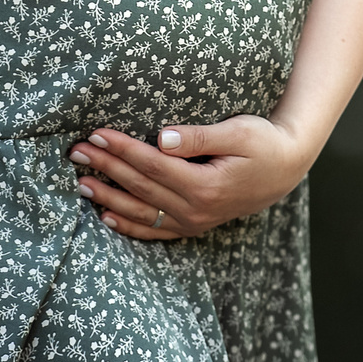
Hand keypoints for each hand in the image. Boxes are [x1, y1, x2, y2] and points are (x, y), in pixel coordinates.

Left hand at [68, 115, 311, 239]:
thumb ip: (198, 137)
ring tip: (80, 183)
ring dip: (108, 197)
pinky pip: (155, 230)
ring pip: (142, 212)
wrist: (287, 169)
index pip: (152, 165)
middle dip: (107, 168)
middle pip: (141, 187)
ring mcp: (195, 221)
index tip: (97, 134)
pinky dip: (129, 225)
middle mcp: (196, 209)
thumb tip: (161, 137)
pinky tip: (106, 217)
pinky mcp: (194, 225)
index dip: (122, 149)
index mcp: (205, 185)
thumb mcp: (237, 131)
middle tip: (76, 151)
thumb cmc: (263, 142)